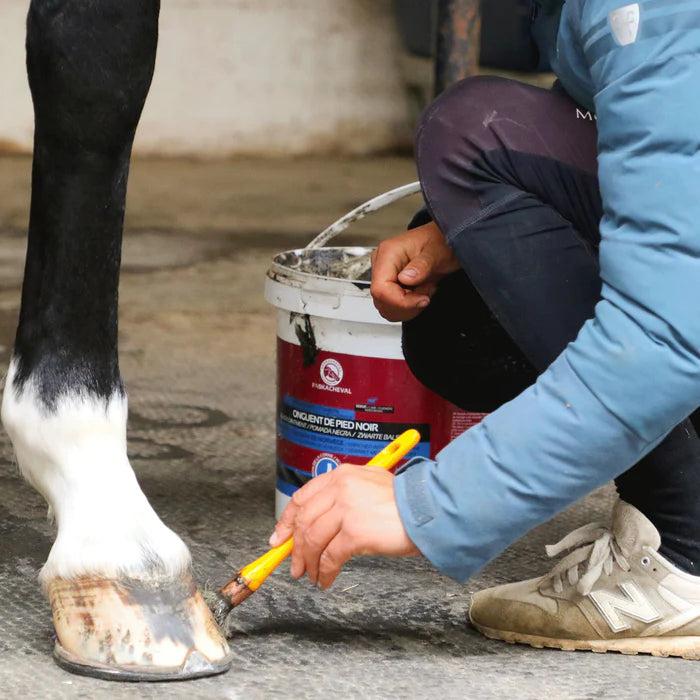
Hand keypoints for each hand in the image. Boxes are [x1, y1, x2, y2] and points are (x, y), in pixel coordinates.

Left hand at [269, 464, 419, 588]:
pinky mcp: (355, 533)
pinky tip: (327, 579)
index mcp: (341, 476)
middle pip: (304, 522)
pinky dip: (324, 572)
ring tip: (312, 576)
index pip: (302, 498)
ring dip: (309, 563)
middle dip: (296, 549)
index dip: (287, 521)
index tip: (280, 538)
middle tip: (295, 566)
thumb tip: (317, 524)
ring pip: (313, 541)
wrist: (428, 510)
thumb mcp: (370, 485)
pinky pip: (329, 557)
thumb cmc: (405, 502)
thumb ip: (343, 497)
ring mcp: (346, 510)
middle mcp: (340, 489)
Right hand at [370, 221, 459, 321]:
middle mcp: (381, 264)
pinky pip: (392, 306)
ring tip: (423, 290)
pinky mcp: (389, 285)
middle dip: (407, 305)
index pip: (381, 289)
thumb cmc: (440, 243)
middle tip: (426, 291)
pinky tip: (419, 293)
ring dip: (409, 307)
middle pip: (381, 300)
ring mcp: (383, 275)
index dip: (401, 301)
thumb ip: (422, 265)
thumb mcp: (437, 252)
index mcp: (388, 253)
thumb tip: (405, 278)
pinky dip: (408, 307)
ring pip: (386, 307)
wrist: (445, 243)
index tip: (423, 300)